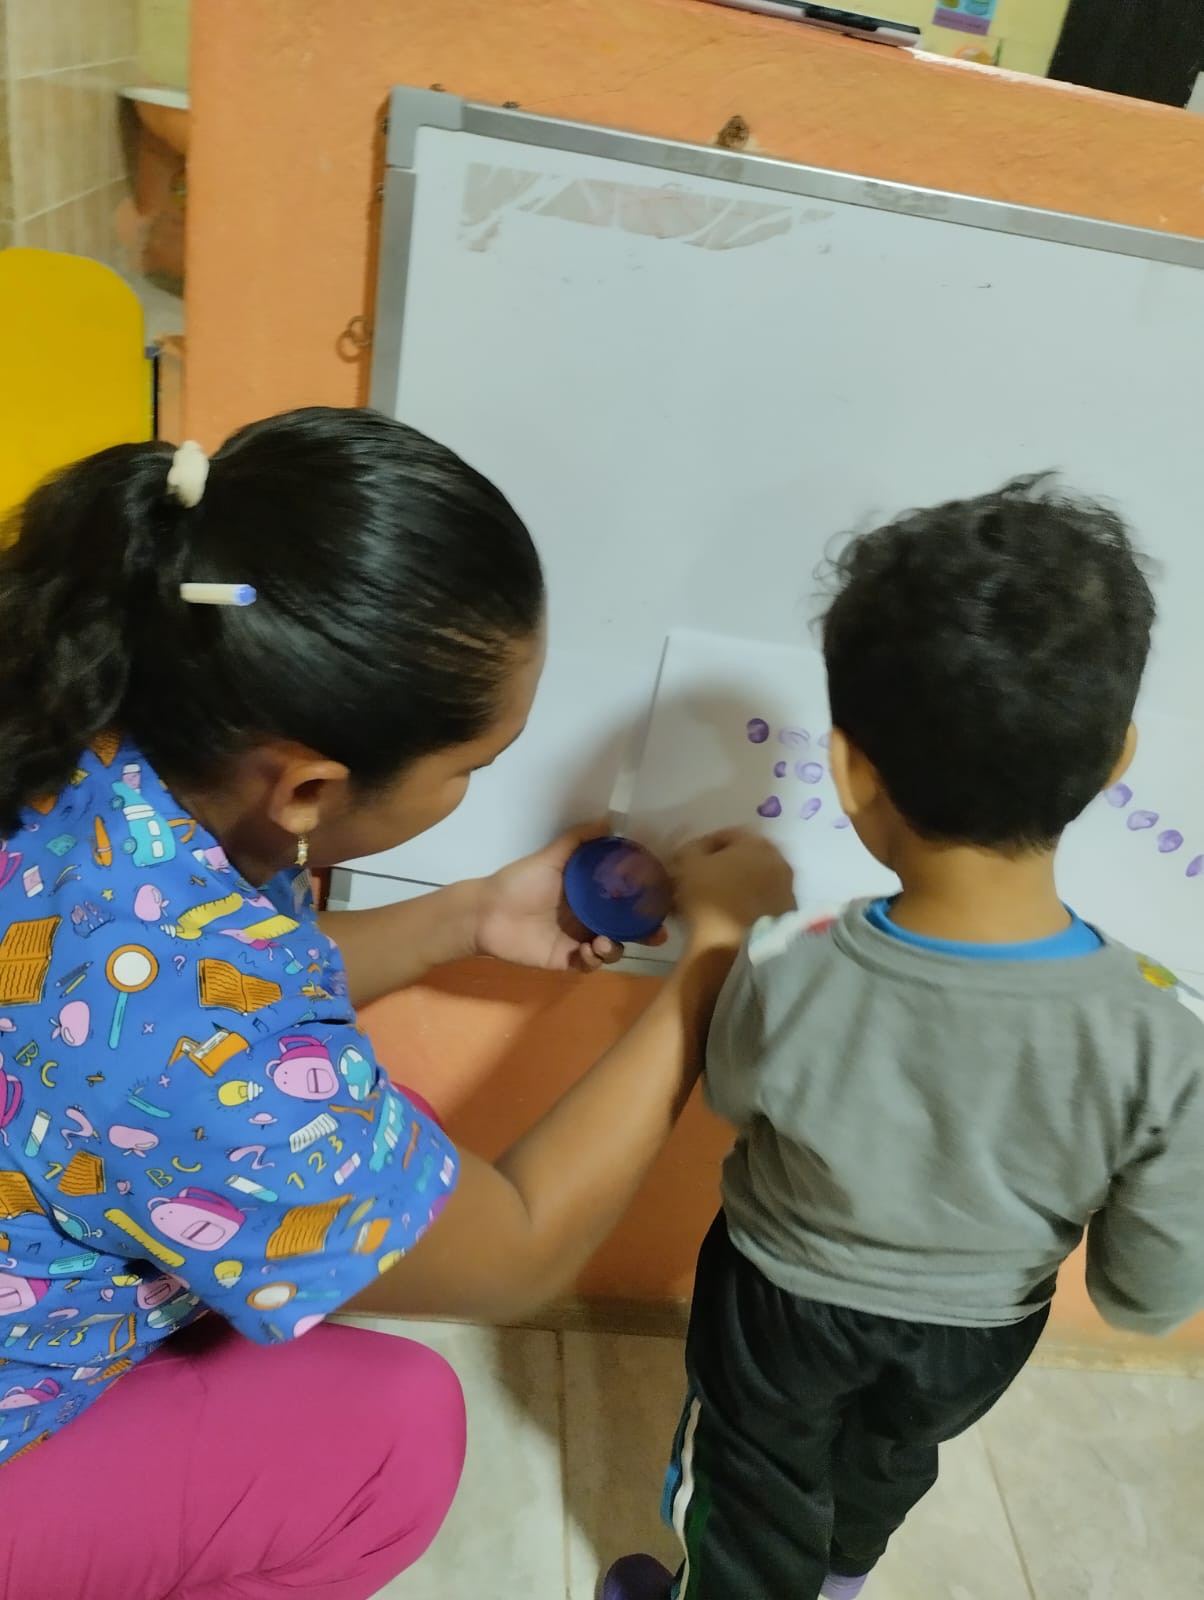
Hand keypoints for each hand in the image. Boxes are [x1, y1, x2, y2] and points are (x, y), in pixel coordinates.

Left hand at [471, 822, 668, 973]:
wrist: (487, 912)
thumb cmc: (518, 882)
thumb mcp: (550, 857)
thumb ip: (578, 840)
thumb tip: (609, 821)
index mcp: (588, 894)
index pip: (624, 898)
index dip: (644, 901)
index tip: (662, 899)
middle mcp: (588, 917)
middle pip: (625, 927)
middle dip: (643, 932)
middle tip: (656, 933)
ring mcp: (579, 940)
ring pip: (611, 948)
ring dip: (616, 947)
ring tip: (604, 942)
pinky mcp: (566, 960)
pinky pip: (589, 965)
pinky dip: (594, 960)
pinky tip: (588, 951)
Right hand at [671, 829, 795, 948]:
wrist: (743, 949)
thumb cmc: (713, 899)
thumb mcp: (689, 865)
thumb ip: (690, 849)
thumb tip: (696, 850)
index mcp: (756, 843)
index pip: (726, 835)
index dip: (702, 848)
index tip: (686, 864)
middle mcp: (778, 861)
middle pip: (744, 858)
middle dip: (721, 868)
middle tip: (699, 883)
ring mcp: (787, 890)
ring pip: (754, 882)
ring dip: (734, 888)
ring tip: (712, 904)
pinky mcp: (787, 917)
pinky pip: (761, 903)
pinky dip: (745, 907)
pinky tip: (728, 919)